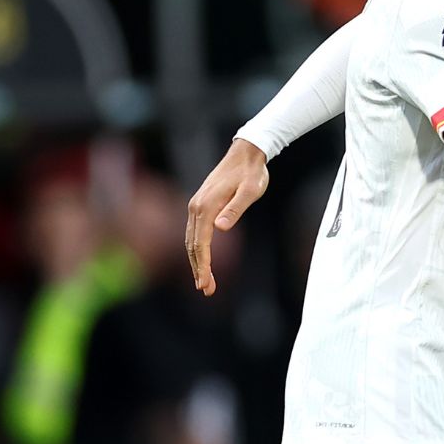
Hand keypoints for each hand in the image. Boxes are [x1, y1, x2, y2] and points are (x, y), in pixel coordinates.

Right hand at [185, 137, 268, 295]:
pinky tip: (202, 260)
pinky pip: (194, 232)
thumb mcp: (250, 190)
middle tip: (207, 290)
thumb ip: (236, 208)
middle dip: (199, 269)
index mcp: (207, 206)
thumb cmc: (252, 172)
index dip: (203, 265)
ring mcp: (196, 205)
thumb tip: (220, 228)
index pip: (201, 243)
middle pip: (193, 245)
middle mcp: (196, 206)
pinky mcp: (200, 204)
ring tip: (205, 281)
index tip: (205, 284)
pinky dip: (196, 249)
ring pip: (191, 239)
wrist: (247, 152)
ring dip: (196, 261)